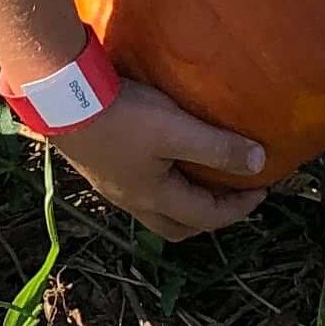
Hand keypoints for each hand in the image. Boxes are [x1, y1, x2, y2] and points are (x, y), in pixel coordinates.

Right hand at [43, 81, 268, 241]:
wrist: (62, 99)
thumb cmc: (123, 115)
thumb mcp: (176, 129)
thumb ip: (218, 148)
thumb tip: (258, 164)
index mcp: (154, 197)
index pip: (206, 216)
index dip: (239, 207)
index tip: (262, 188)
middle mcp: (132, 200)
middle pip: (177, 226)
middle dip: (208, 216)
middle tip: (231, 196)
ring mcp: (111, 186)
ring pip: (155, 209)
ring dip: (182, 201)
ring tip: (199, 176)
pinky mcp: (98, 166)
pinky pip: (138, 189)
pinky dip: (161, 184)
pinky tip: (162, 159)